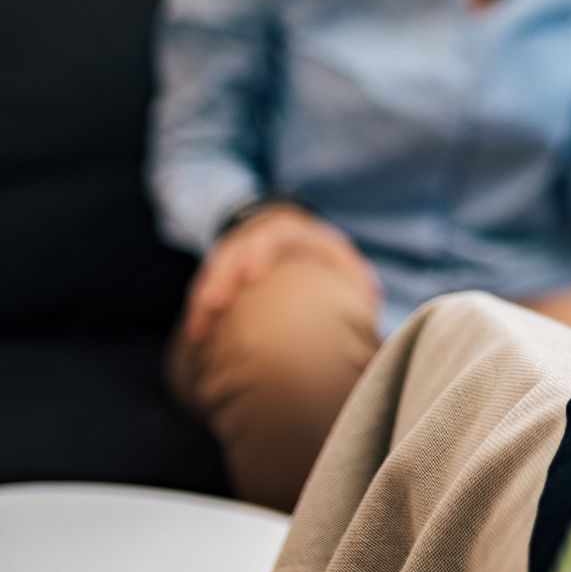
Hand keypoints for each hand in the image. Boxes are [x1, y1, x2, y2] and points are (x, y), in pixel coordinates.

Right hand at [183, 204, 378, 345]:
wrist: (287, 233)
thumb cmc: (319, 252)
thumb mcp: (339, 255)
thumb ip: (355, 275)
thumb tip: (373, 300)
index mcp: (285, 231)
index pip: (269, 235)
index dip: (259, 251)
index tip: (253, 275)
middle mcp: (252, 239)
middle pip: (231, 254)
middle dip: (220, 278)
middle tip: (213, 306)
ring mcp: (231, 254)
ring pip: (211, 274)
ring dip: (201, 302)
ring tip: (198, 336)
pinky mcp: (218, 273)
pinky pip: (202, 290)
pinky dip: (197, 312)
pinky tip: (196, 340)